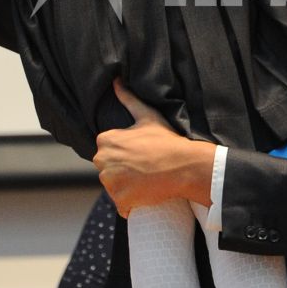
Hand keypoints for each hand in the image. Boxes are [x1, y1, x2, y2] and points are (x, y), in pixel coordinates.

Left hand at [92, 80, 215, 214]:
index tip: (140, 155)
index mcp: (105, 141)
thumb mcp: (148, 116)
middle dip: (123, 172)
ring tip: (147, 181)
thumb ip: (128, 99)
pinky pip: (122, 206)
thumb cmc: (167, 140)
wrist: (183, 166)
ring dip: (127, 188)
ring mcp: (110, 183)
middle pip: (109, 171)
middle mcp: (102, 162)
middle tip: (144, 168)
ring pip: (114, 188)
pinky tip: (146, 194)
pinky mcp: (120, 200)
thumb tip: (116, 81)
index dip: (124, 155)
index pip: (107, 152)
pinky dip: (132, 204)